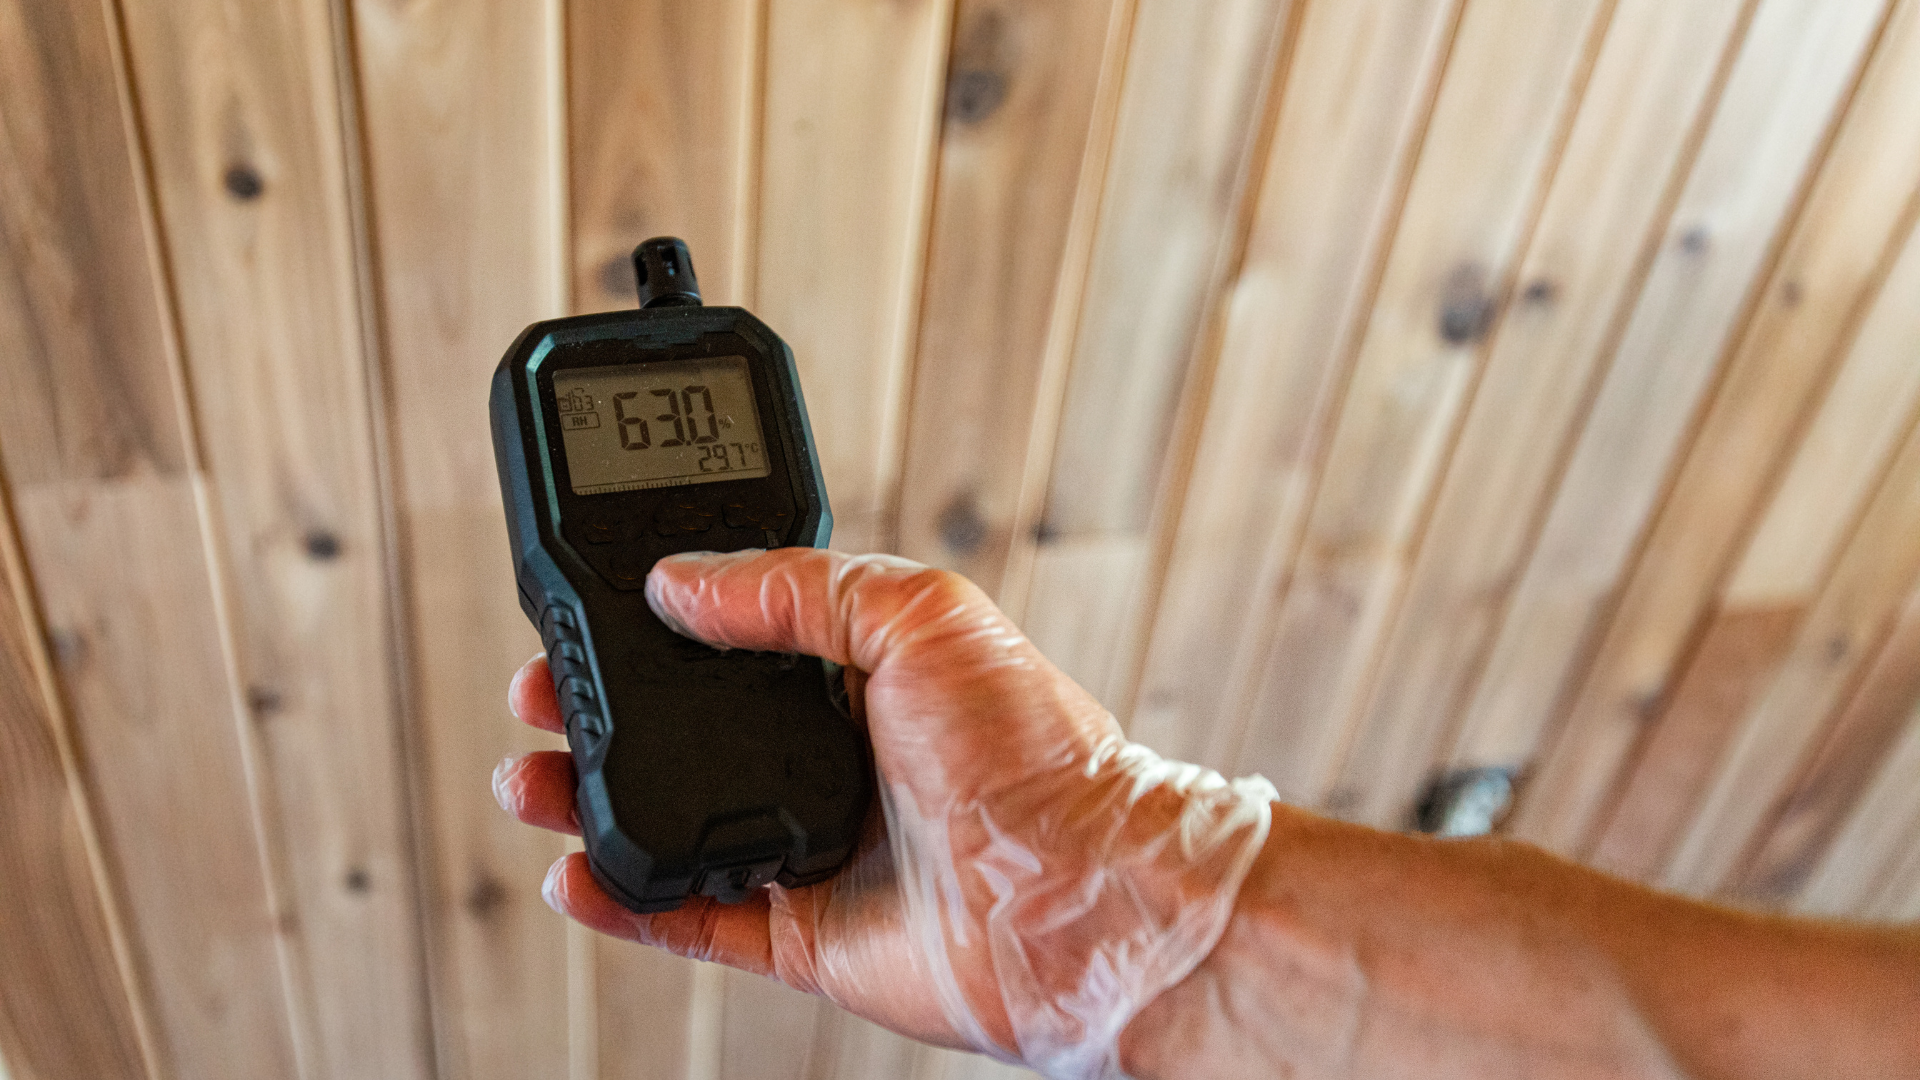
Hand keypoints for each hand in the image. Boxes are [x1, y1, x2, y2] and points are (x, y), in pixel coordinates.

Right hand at [494, 549, 1274, 1078]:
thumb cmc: (1036, 754)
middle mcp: (829, 759)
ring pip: (670, 821)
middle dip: (599, 708)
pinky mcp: (800, 934)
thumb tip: (683, 579)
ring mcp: (809, 847)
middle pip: (682, 730)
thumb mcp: (923, 616)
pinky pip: (687, 918)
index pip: (731, 640)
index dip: (655, 624)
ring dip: (587, 800)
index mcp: (859, 676)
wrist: (1082, 896)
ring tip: (528, 777)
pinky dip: (622, 902)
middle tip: (538, 690)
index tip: (589, 605)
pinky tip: (571, 874)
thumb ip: (799, 590)